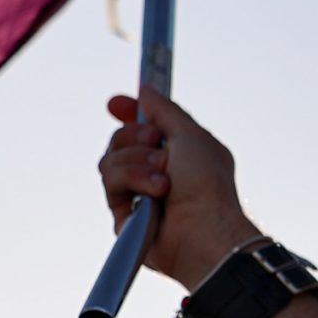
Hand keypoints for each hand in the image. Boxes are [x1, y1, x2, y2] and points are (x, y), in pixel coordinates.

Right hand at [99, 88, 262, 290]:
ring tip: (164, 178)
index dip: (127, 112)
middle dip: (134, 136)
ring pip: (109, 159)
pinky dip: (133, 180)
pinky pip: (110, 181)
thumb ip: (165, 110)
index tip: (116, 104)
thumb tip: (145, 89)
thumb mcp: (191, 135)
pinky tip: (156, 194)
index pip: (141, 127)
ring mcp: (138, 193)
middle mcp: (155, 172)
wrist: (204, 228)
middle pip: (119, 139)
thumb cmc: (208, 184)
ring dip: (137, 161)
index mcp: (177, 152)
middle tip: (157, 143)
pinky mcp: (123, 213)